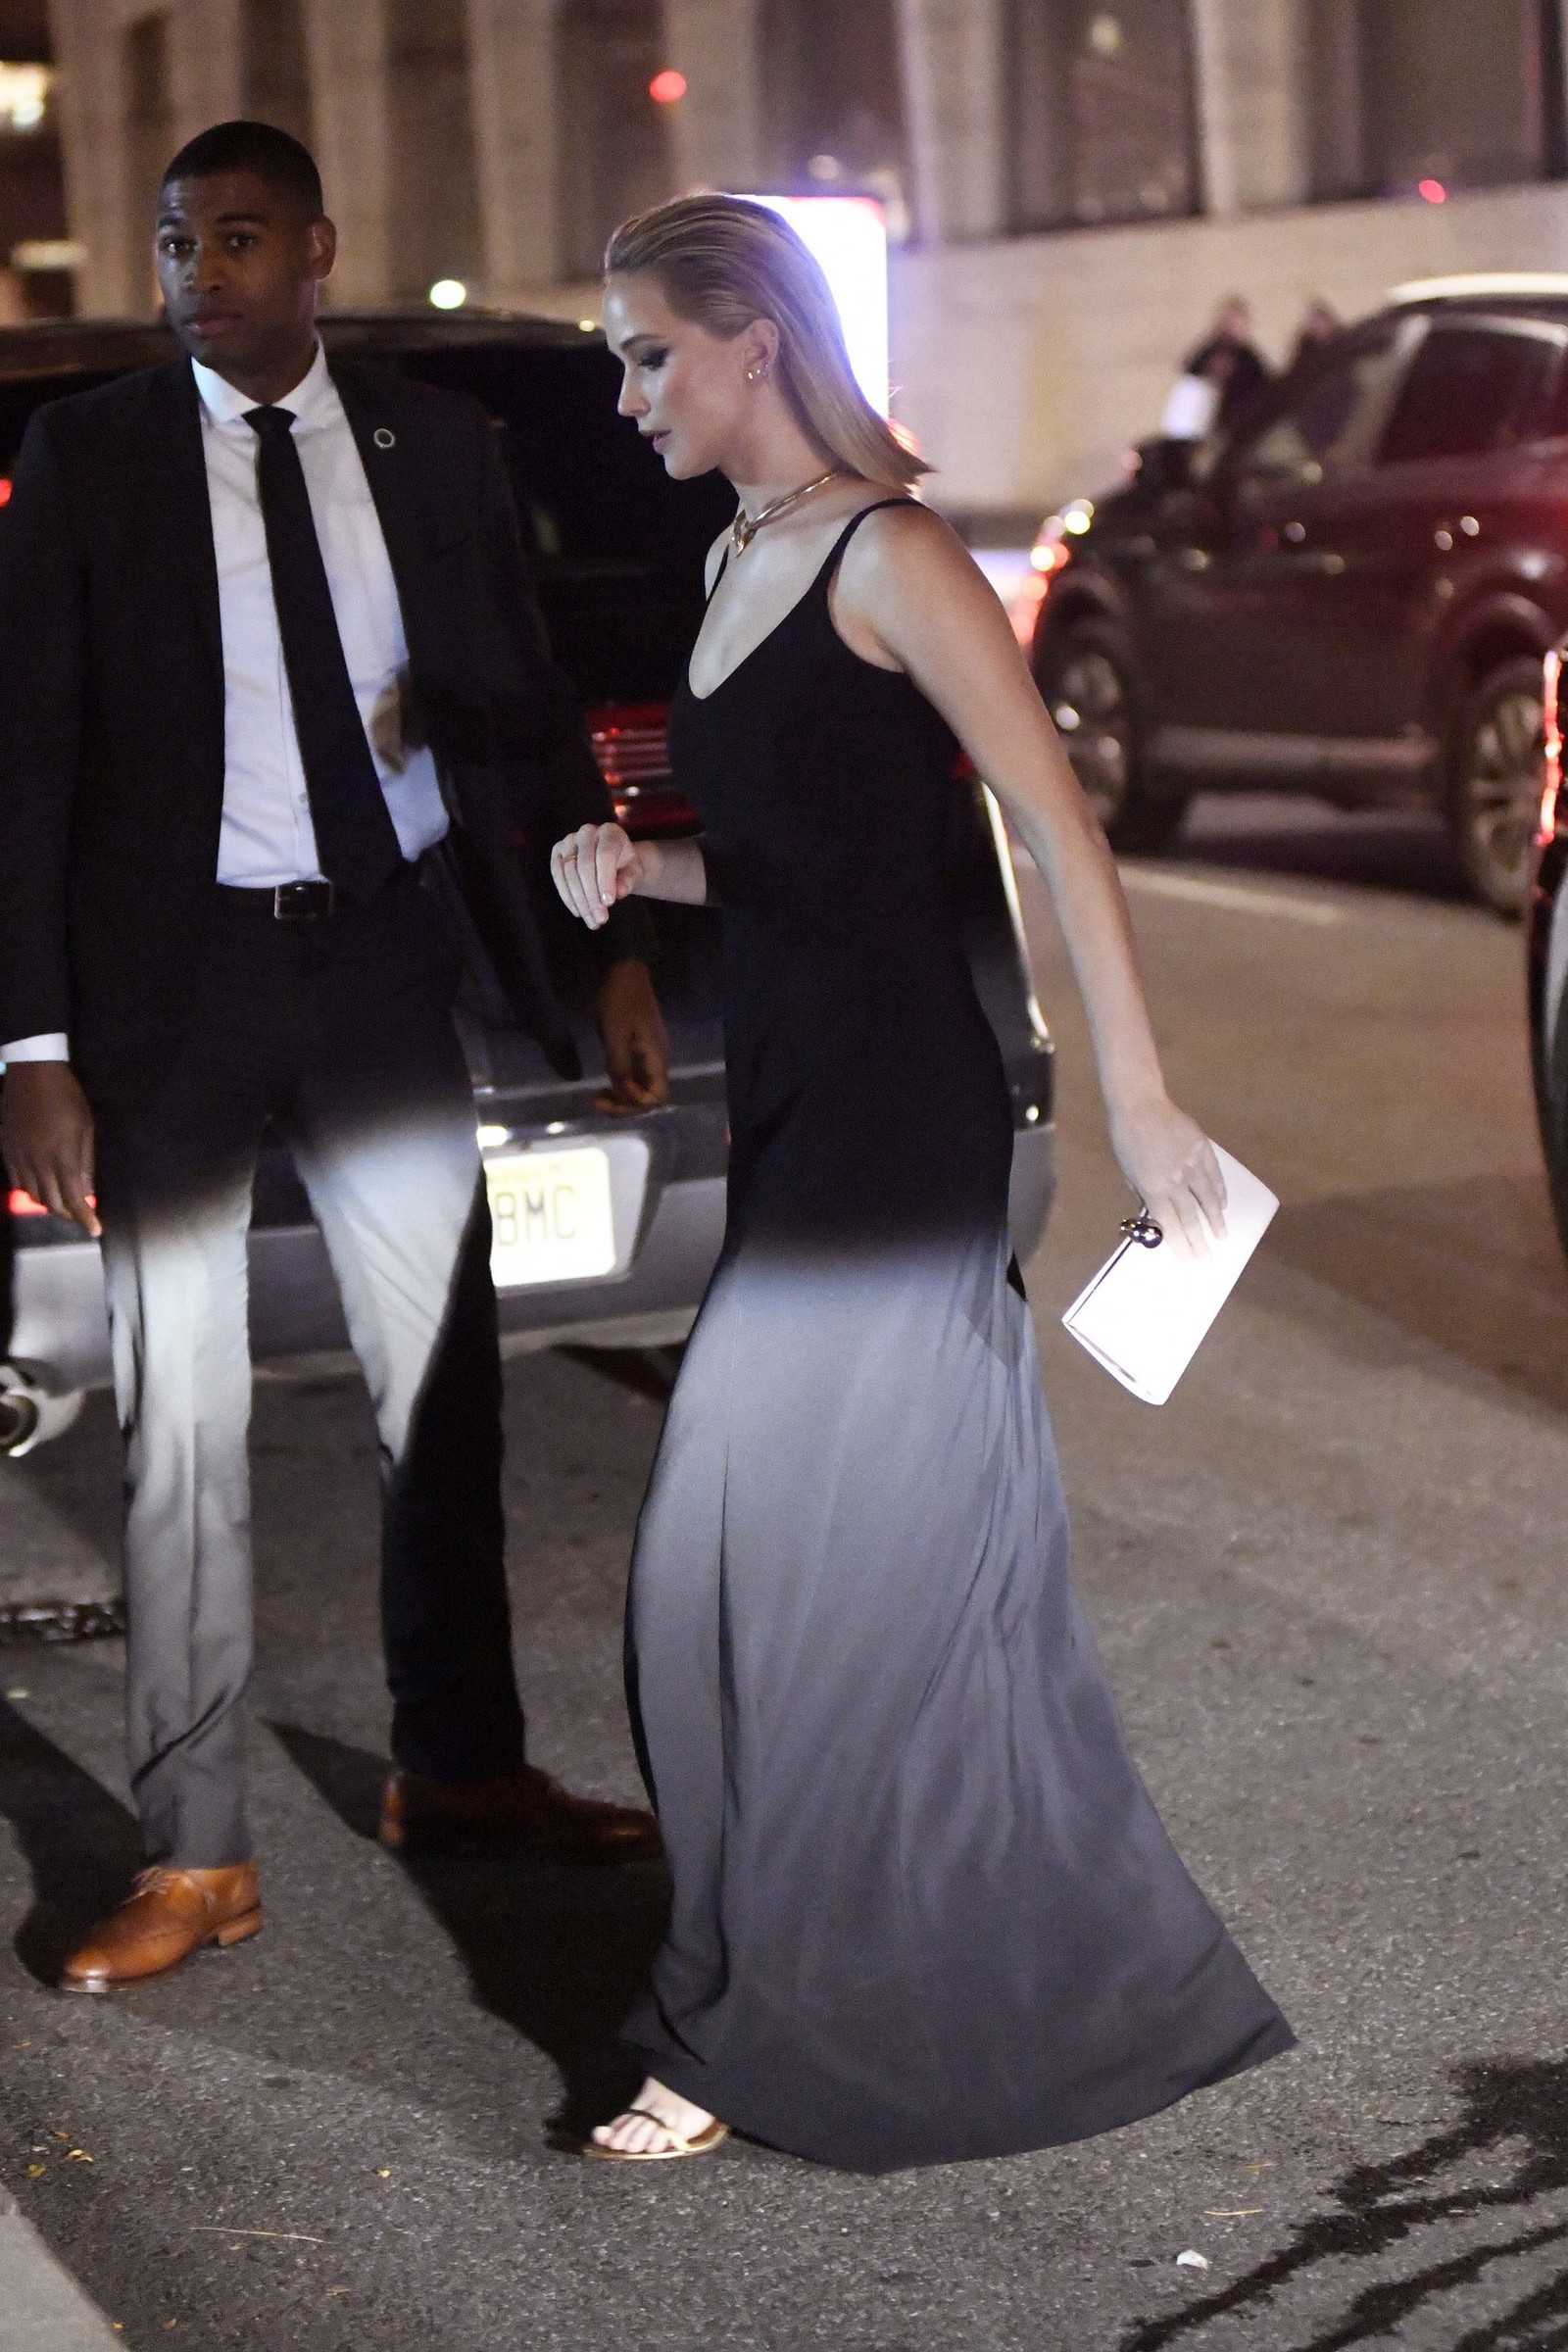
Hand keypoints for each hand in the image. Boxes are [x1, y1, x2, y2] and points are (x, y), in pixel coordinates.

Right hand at [1, 1062, 100, 1236]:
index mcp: (62, 1157)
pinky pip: (16, 1182)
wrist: (31, 1073)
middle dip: (68, 1215)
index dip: (85, 1219)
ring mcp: (18, 1158)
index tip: (95, 1230)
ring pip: (32, 1196)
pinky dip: (30, 1191)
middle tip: (81, 1216)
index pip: (75, 1199)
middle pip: (51, 1203)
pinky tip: (40, 1188)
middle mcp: (38, 1163)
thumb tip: (88, 1191)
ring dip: (49, 1204)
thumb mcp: (85, 1127)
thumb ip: (85, 1162)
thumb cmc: (66, 1097)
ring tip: (63, 1203)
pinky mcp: (6, 1152)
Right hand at [551, 822, 644, 930]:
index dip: (605, 880)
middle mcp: (587, 832)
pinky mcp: (557, 853)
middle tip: (600, 919)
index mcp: (610, 832)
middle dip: (592, 896)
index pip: (604, 855)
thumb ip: (629, 880)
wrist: (613, 862)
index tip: (609, 903)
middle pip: (584, 865)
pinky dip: (567, 896)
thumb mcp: (634, 873)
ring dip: (580, 901)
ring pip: (570, 873)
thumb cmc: (625, 866)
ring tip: (592, 921)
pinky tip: (578, 912)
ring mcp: (568, 841)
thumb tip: (619, 892)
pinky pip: (558, 876)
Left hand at [595, 958, 669, 1113]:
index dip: (633, 1104)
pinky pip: (635, 1076)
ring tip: (597, 1096)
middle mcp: (658, 1061)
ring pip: (640, 1089)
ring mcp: (650, 1056)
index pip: (656, 1097)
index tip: (610, 1093)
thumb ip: (619, 1065)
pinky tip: (605, 1083)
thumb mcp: (614, 1034)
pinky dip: (621, 1085)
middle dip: (623, 1105)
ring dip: (620, 1097)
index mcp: (657, 1058)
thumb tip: (622, 1091)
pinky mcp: (641, 1050)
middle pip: (648, 1097)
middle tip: (596, 1100)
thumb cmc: (620, 1001)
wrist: (627, 973)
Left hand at [1107, 1094, 1224, 1256]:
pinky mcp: (1203, 1150)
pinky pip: (1215, 1176)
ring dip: (1216, 1221)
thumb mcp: (1127, 1171)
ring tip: (1222, 1236)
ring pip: (1208, 1199)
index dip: (1180, 1245)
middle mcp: (1175, 1181)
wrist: (1140, 1105)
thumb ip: (1141, 1195)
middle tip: (1208, 1258)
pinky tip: (1222, 1205)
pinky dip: (1220, 1193)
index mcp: (1153, 1188)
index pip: (1169, 1225)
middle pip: (1190, 1218)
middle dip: (1199, 1241)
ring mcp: (1192, 1165)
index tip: (1189, 1260)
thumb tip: (1154, 1215)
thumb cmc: (1126, 1138)